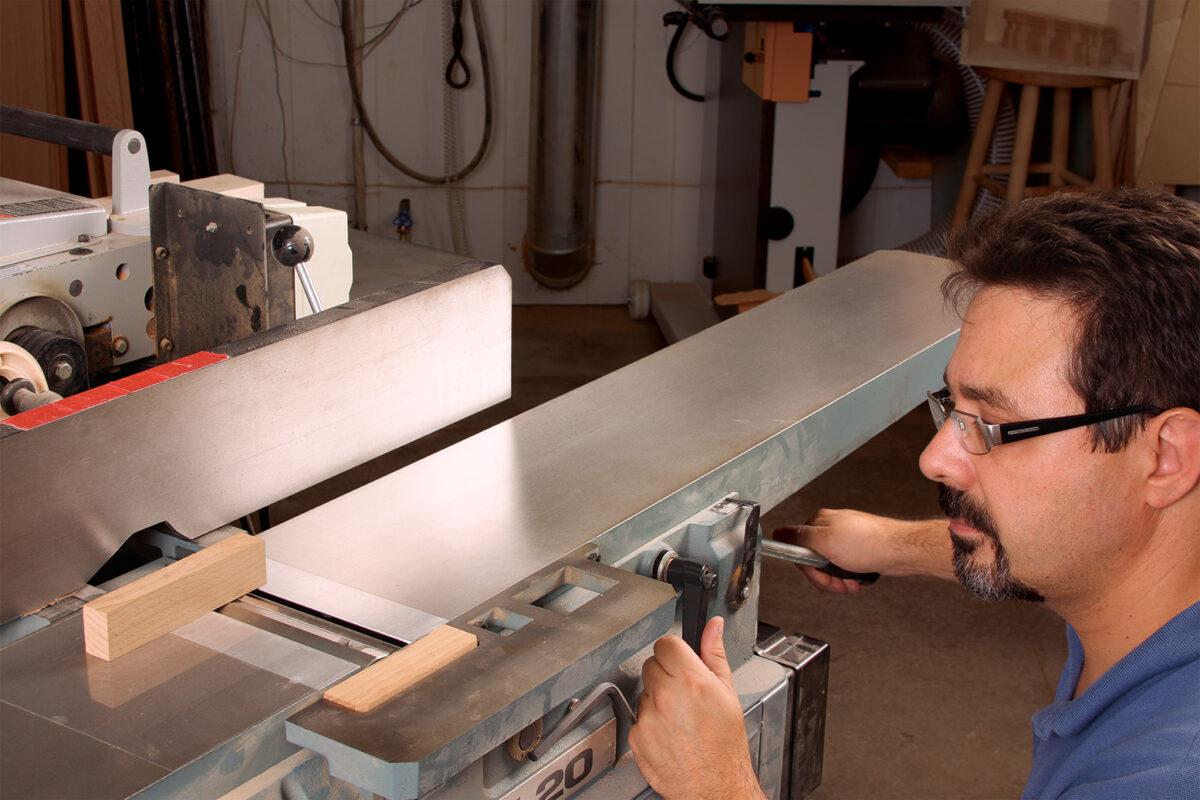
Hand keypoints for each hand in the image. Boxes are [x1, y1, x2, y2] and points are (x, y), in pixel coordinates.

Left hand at [629, 617, 764, 799]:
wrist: (715, 787)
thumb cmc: (725, 746)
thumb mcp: (728, 693)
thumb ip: (715, 654)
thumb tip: (713, 626)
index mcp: (690, 680)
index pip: (666, 643)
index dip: (675, 651)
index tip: (681, 660)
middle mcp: (666, 696)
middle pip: (652, 664)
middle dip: (666, 673)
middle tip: (684, 692)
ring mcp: (648, 717)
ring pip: (644, 690)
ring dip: (658, 698)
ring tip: (680, 716)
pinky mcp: (636, 736)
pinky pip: (638, 716)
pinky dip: (650, 722)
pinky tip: (669, 732)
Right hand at [774, 509, 954, 591]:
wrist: (900, 551)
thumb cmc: (869, 544)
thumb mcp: (824, 541)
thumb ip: (797, 538)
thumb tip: (776, 534)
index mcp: (819, 522)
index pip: (798, 548)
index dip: (808, 567)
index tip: (819, 574)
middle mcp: (831, 528)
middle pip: (815, 561)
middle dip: (826, 577)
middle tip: (838, 581)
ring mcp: (845, 539)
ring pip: (831, 567)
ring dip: (839, 579)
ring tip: (851, 582)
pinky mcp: (858, 550)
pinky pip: (845, 568)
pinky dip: (850, 577)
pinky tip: (857, 579)